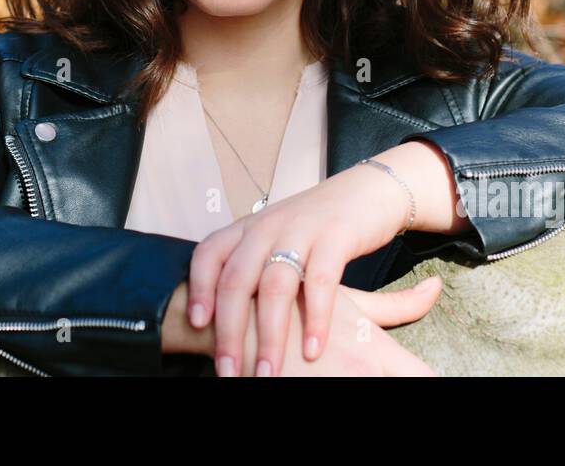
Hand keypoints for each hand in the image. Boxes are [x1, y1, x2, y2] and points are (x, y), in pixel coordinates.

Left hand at [186, 159, 418, 376]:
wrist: (368, 191)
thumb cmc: (316, 227)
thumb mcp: (274, 238)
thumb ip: (251, 267)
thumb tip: (221, 317)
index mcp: (248, 227)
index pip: (208, 254)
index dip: (199, 289)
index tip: (196, 325)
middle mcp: (268, 226)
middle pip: (237, 280)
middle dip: (230, 331)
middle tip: (228, 371)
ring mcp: (301, 229)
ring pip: (274, 286)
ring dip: (270, 336)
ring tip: (268, 373)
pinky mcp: (336, 236)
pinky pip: (320, 282)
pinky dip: (316, 319)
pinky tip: (313, 350)